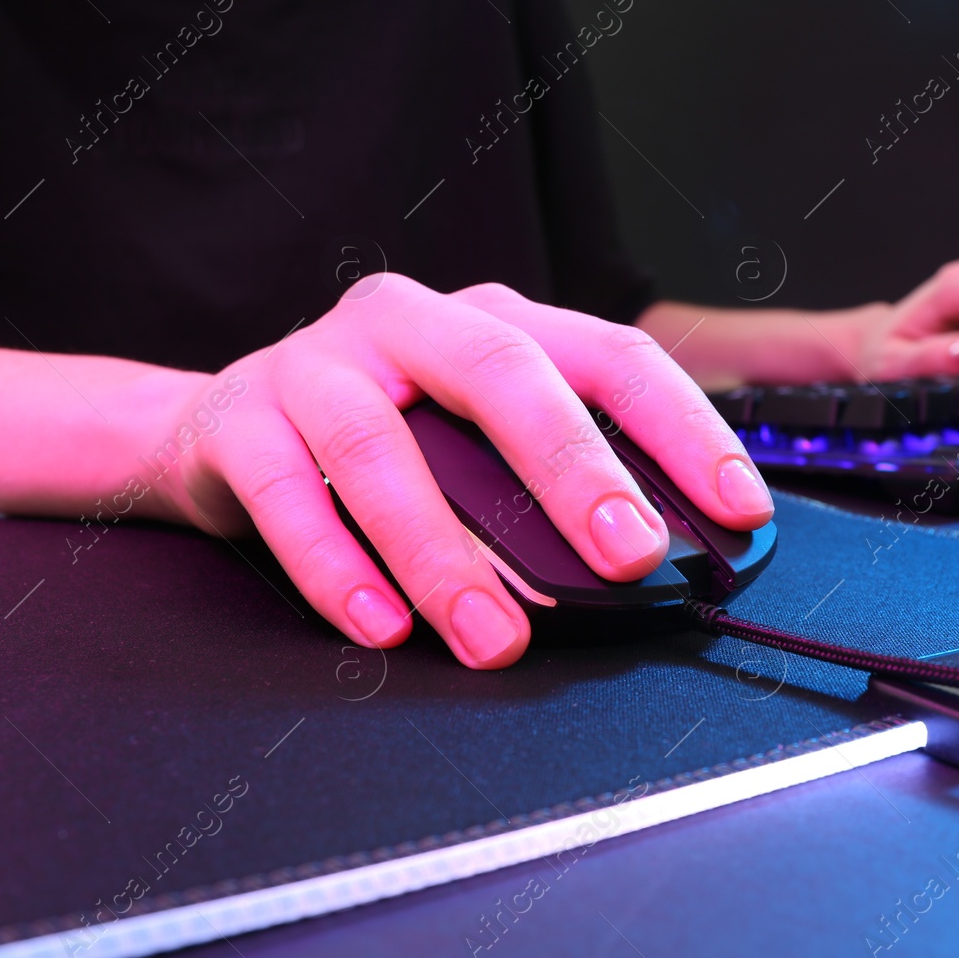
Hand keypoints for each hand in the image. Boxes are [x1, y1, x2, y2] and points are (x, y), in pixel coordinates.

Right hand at [161, 275, 773, 669]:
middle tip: (629, 556)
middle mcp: (408, 323)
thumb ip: (548, 480)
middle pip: (500, 376)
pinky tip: (381, 626)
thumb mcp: (473, 435)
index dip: (682, 426)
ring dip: (446, 556)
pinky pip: (288, 498)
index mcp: (489, 320)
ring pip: (383, 450)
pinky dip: (337, 569)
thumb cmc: (379, 436)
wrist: (220, 428)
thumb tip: (653, 560)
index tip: (738, 505)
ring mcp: (317, 365)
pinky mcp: (241, 422)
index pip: (608, 353)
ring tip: (495, 637)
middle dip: (573, 469)